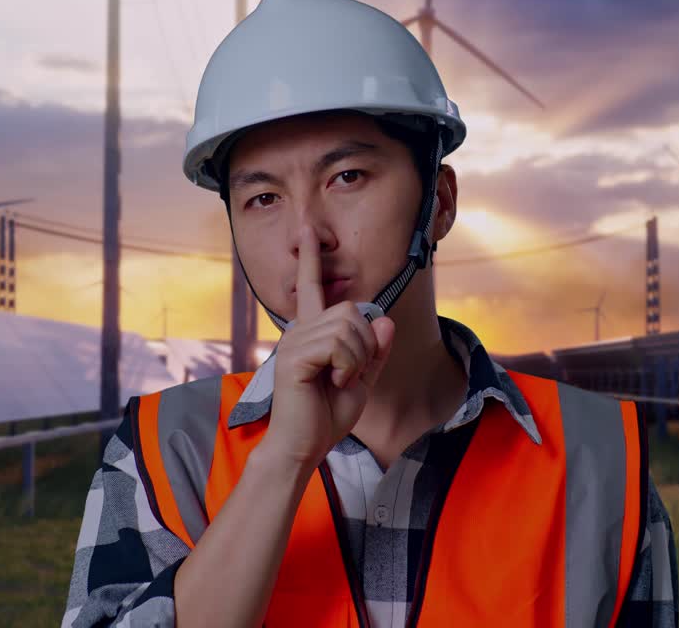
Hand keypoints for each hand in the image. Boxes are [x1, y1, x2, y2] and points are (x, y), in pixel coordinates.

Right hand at [259, 225, 395, 470]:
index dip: (310, 260)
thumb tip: (385, 320)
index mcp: (311, 333)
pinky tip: (334, 382)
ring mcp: (293, 343)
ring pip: (349, 328)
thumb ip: (374, 352)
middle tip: (350, 372)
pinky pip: (338, 345)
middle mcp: (298, 332)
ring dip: (357, 358)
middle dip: (365, 343)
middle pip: (351, 310)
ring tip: (340, 380)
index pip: (311, 288)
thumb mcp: (361, 382)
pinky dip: (348, 366)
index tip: (309, 233)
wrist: (303, 446)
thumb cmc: (326, 417)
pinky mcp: (294, 358)